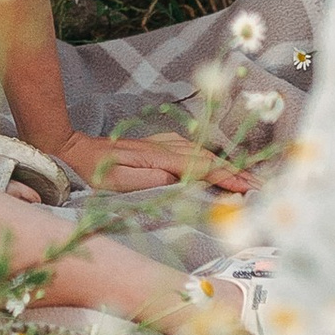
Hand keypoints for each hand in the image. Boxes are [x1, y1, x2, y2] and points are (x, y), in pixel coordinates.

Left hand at [58, 129, 247, 195]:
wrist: (75, 150)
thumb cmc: (94, 173)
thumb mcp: (118, 182)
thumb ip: (150, 179)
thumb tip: (181, 177)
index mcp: (160, 158)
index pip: (203, 168)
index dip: (229, 179)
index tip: (250, 189)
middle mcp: (166, 147)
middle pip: (209, 159)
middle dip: (236, 172)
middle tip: (260, 187)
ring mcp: (163, 144)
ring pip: (203, 153)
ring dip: (226, 166)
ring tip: (246, 179)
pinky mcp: (158, 146)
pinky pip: (192, 151)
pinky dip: (210, 159)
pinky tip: (217, 165)